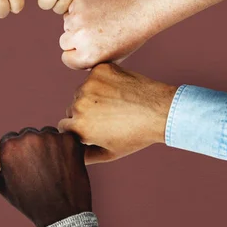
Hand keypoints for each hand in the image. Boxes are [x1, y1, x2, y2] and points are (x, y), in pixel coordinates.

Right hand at [0, 127, 91, 226]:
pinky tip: (66, 165)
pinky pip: (66, 139)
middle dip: (33, 146)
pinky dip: (67, 149)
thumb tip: (2, 155)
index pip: (11, 138)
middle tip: (41, 166)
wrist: (61, 214)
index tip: (25, 162)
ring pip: (48, 134)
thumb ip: (2, 166)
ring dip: (50, 145)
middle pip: (29, 134)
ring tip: (54, 168)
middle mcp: (27, 137)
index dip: (18, 151)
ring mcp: (49, 137)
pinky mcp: (69, 140)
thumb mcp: (5, 187)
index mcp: (9, 147)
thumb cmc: (31, 203)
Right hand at [58, 63, 176, 163]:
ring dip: (93, 96)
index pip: (64, 125)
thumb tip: (72, 154)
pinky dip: (103, 81)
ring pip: (82, 91)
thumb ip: (86, 156)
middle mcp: (79, 104)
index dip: (79, 128)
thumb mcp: (110, 153)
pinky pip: (94, 76)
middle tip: (109, 116)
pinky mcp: (99, 70)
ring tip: (116, 103)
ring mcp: (89, 85)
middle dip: (85, 112)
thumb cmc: (137, 135)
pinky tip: (119, 90)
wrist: (161, 111)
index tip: (95, 128)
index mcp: (79, 127)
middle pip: (72, 107)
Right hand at [60, 0, 154, 69]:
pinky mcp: (79, 1)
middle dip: (75, 39)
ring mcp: (78, 17)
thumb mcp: (111, 59)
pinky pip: (72, 8)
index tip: (88, 48)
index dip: (77, 55)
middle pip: (64, 42)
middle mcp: (79, 37)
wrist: (142, 9)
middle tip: (93, 34)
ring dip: (76, 23)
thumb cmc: (130, 36)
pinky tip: (98, 10)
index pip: (67, 59)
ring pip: (66, 23)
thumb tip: (74, 58)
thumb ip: (90, 62)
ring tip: (97, 20)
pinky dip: (80, 9)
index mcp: (87, 56)